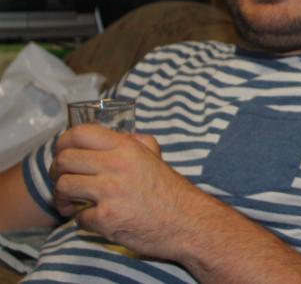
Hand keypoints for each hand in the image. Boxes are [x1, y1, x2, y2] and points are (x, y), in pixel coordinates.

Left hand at [50, 124, 205, 260]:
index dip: (63, 142)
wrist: (187, 222)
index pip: (79, 134)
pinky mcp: (105, 218)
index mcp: (127, 148)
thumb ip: (138, 143)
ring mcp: (109, 192)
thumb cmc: (171, 192)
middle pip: (64, 160)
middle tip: (62, 180)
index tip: (62, 152)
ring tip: (70, 203)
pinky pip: (77, 217)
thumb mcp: (156, 158)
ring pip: (64, 187)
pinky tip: (93, 218)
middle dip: (57, 172)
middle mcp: (116, 166)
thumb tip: (122, 136)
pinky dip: (81, 220)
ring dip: (62, 198)